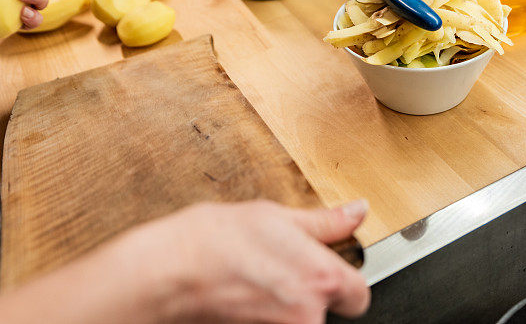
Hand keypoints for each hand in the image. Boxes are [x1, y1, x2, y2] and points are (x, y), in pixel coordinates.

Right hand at [0, 200, 370, 323]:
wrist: (166, 273)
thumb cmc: (215, 241)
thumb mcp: (276, 216)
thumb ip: (326, 222)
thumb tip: (357, 212)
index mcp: (320, 279)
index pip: (359, 295)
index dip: (345, 282)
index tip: (330, 273)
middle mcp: (307, 316)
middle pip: (328, 313)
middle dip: (311, 297)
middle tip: (281, 273)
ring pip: (299, 322)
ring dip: (285, 307)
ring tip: (258, 280)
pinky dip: (264, 316)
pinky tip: (247, 297)